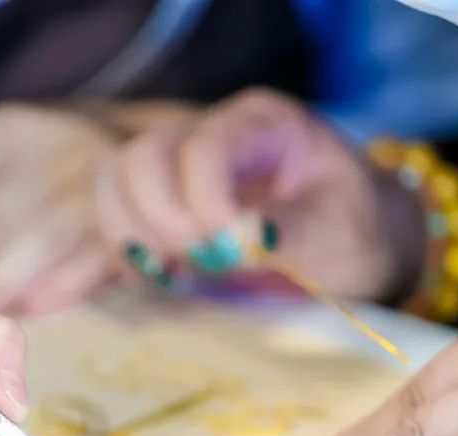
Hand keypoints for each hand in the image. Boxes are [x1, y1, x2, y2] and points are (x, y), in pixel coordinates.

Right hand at [96, 88, 425, 300]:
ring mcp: (175, 173)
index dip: (204, 201)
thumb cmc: (354, 230)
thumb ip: (290, 235)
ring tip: (168, 275)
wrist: (352, 240)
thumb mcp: (341, 234)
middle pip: (137, 159)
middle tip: (194, 265)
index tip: (230, 253)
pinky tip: (102, 289)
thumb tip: (234, 243)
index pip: (202, 145)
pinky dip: (105, 258)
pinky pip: (107, 224)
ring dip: (127, 238)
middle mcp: (205, 137)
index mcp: (258, 124)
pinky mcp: (158, 212)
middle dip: (158, 220)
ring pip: (110, 186)